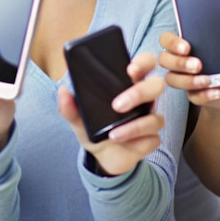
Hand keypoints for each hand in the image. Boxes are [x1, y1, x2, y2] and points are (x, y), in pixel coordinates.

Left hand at [59, 52, 164, 175]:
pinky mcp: (152, 138)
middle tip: (118, 104)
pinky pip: (151, 137)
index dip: (142, 63)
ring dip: (133, 126)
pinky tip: (120, 140)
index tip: (130, 69)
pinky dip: (135, 139)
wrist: (102, 157)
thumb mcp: (79, 118)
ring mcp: (150, 118)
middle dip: (139, 93)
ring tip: (113, 134)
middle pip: (156, 85)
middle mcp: (143, 98)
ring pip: (155, 116)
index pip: (145, 64)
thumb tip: (63, 92)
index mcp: (128, 83)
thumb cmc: (95, 128)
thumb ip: (70, 106)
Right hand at [159, 22, 219, 112]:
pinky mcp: (194, 96)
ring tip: (208, 81)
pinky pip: (192, 97)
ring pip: (172, 79)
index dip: (171, 42)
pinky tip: (216, 93)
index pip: (167, 39)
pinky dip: (204, 95)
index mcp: (188, 44)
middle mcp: (181, 61)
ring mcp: (184, 79)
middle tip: (198, 65)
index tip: (186, 46)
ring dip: (188, 80)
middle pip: (164, 58)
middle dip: (178, 62)